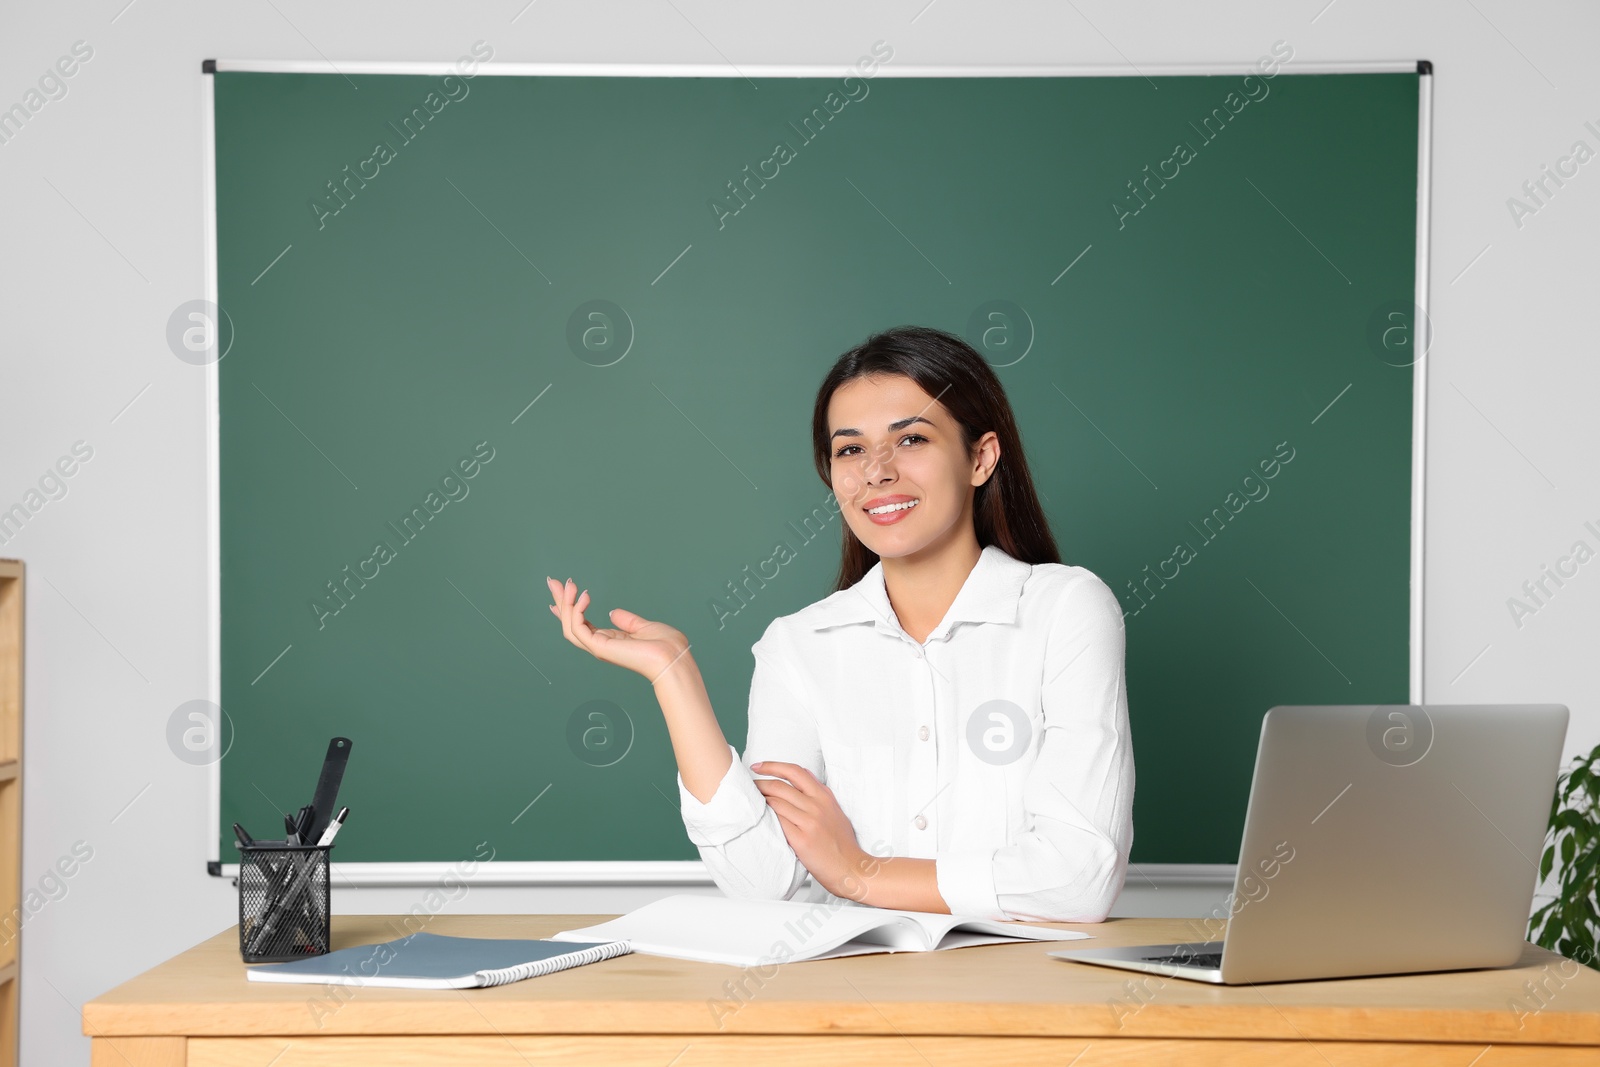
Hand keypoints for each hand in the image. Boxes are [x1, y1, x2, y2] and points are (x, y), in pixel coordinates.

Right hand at [545, 576, 692, 682]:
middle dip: (561, 602)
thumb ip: (627, 620)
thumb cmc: (665, 646)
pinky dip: (577, 611)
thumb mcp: (643, 626)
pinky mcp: (600, 648)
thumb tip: (612, 612)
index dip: (569, 610)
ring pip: (569, 626)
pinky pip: (578, 628)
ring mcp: (599, 648)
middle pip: (571, 624)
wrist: (673, 657)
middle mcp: (601, 646)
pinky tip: (584, 595)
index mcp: (610, 642)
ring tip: (570, 584)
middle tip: (553, 581)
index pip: (582, 625)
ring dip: (565, 603)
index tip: (560, 593)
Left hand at [752, 761, 877, 900]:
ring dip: (759, 800)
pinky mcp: (802, 840)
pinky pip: (778, 822)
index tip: (758, 766)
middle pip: (781, 785)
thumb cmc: (841, 843)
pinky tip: (759, 819)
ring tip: (751, 802)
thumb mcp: (834, 811)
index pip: (795, 771)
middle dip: (760, 783)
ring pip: (776, 802)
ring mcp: (810, 822)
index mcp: (824, 796)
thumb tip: (803, 776)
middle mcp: (817, 805)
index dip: (773, 766)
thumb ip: (819, 793)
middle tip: (749, 786)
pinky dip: (766, 818)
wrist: (851, 868)